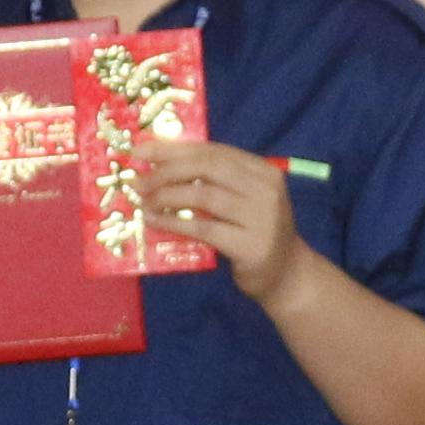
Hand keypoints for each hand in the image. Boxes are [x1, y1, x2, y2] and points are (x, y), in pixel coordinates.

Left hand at [139, 137, 309, 303]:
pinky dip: (174, 223)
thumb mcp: (242, 201)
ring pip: (204, 196)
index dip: (174, 148)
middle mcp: (265, 190)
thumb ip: (213, 182)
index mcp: (262, 171)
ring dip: (166, 196)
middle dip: (166, 170)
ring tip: (143, 200)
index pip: (213, 151)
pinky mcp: (251, 246)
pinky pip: (204, 229)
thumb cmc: (254, 233)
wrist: (287, 276)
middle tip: (137, 180)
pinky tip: (153, 221)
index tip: (141, 150)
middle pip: (207, 168)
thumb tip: (159, 164)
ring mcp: (262, 218)